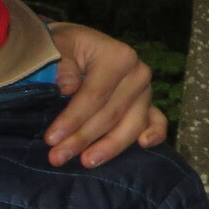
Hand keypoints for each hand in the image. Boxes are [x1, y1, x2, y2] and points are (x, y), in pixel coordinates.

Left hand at [45, 22, 167, 167]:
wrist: (74, 46)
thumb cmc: (62, 48)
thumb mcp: (55, 47)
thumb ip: (60, 65)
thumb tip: (69, 88)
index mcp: (117, 56)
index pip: (94, 95)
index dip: (72, 119)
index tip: (51, 139)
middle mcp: (137, 73)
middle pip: (110, 114)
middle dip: (82, 139)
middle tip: (57, 157)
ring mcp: (145, 91)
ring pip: (131, 124)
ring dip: (109, 147)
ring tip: (86, 162)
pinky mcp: (147, 104)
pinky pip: (157, 121)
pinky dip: (154, 134)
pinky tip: (143, 145)